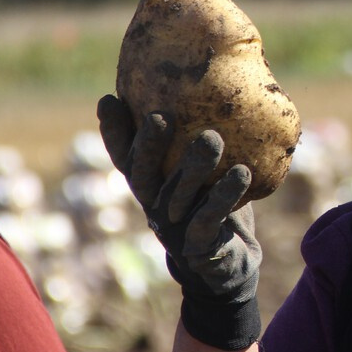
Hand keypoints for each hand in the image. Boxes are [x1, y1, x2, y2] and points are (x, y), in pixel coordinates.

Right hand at [98, 94, 262, 350]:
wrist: (230, 267)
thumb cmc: (218, 207)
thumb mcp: (209, 174)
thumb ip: (203, 138)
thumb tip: (223, 84)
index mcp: (152, 186)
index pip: (125, 158)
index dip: (114, 132)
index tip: (110, 99)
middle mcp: (156, 206)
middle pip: (143, 175)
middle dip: (148, 145)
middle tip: (159, 116)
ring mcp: (176, 230)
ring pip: (178, 195)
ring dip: (194, 166)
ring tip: (212, 138)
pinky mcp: (201, 248)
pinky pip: (210, 220)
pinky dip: (224, 196)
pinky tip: (242, 172)